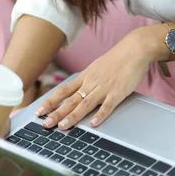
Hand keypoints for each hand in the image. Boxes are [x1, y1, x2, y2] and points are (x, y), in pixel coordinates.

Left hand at [36, 26, 166, 129]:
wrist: (135, 49)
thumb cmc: (118, 59)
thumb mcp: (98, 67)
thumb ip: (89, 79)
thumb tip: (81, 90)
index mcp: (85, 77)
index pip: (63, 91)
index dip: (51, 102)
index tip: (40, 111)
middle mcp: (91, 83)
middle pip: (70, 100)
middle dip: (56, 113)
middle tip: (45, 124)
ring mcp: (104, 88)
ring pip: (85, 104)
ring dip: (73, 116)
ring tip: (62, 126)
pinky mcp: (118, 92)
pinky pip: (108, 105)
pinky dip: (100, 115)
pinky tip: (93, 124)